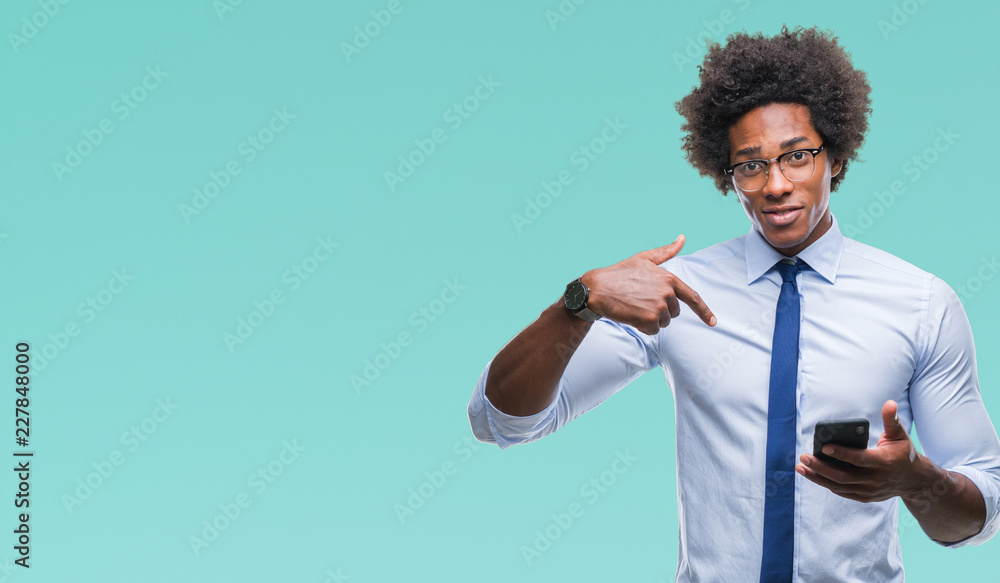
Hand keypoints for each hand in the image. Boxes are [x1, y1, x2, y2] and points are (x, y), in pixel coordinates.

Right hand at [582, 234, 716, 334]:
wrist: (598, 289)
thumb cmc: (619, 273)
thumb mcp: (644, 258)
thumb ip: (666, 251)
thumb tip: (682, 238)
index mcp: (669, 278)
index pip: (692, 297)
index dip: (704, 311)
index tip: (713, 322)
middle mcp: (667, 293)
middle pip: (674, 312)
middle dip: (660, 310)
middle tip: (640, 301)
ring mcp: (659, 307)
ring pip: (663, 322)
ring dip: (651, 320)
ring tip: (634, 307)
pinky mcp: (650, 320)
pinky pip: (654, 331)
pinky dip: (643, 327)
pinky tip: (632, 316)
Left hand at [795, 400, 931, 502]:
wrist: (914, 481)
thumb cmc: (903, 453)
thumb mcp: (900, 436)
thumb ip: (892, 420)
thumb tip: (889, 403)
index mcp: (884, 462)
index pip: (859, 459)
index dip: (841, 454)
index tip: (824, 447)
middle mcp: (875, 479)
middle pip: (844, 476)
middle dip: (821, 467)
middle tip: (803, 457)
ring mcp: (869, 491)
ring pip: (839, 486)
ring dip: (818, 477)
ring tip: (801, 466)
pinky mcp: (865, 497)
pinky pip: (842, 492)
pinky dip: (826, 484)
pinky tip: (813, 474)